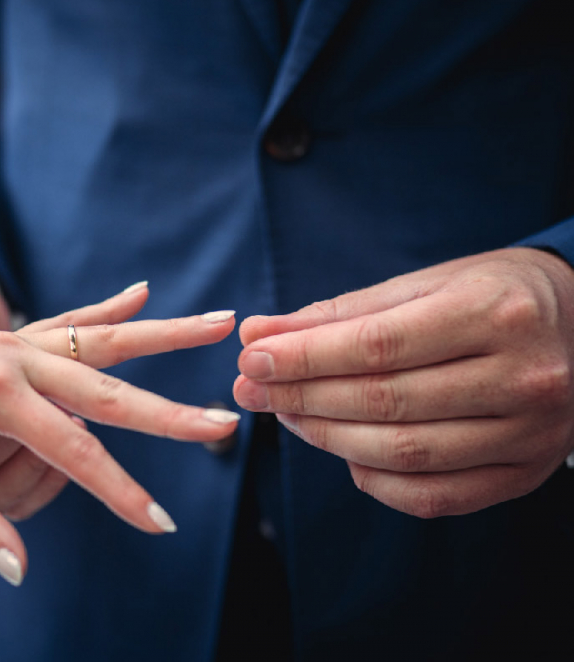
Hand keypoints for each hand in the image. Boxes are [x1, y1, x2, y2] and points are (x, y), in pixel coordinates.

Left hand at [0, 288, 238, 584]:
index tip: (159, 523)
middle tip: (225, 425)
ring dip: (163, 335)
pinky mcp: (4, 334)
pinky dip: (107, 310)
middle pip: (106, 390)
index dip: (118, 492)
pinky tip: (142, 293)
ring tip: (220, 323)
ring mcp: (10, 338)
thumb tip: (20, 569)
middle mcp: (10, 356)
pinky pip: (68, 322)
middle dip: (168, 415)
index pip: (73, 453)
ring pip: (101, 340)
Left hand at [233, 247, 573, 517]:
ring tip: (287, 416)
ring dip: (328, 439)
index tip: (252, 358)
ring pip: (404, 454)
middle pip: (385, 403)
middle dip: (303, 398)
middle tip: (251, 390)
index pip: (377, 347)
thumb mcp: (423, 285)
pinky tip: (342, 453)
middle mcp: (523, 377)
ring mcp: (530, 434)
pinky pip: (433, 497)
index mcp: (496, 313)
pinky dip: (375, 481)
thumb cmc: (491, 296)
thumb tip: (257, 334)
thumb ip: (340, 314)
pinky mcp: (525, 474)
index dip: (304, 358)